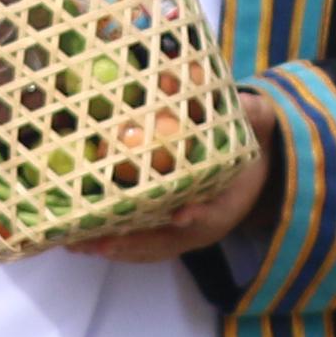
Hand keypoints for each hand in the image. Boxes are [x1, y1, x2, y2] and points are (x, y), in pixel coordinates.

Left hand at [82, 90, 281, 263]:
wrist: (256, 165)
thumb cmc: (251, 141)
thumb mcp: (257, 120)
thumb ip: (248, 110)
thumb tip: (225, 88)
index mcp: (229, 202)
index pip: (214, 213)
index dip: (197, 216)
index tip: (180, 215)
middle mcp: (204, 225)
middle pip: (168, 241)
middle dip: (134, 243)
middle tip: (100, 241)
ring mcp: (183, 234)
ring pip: (147, 248)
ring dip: (112, 248)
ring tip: (77, 244)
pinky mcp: (166, 233)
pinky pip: (137, 244)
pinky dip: (111, 244)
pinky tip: (80, 240)